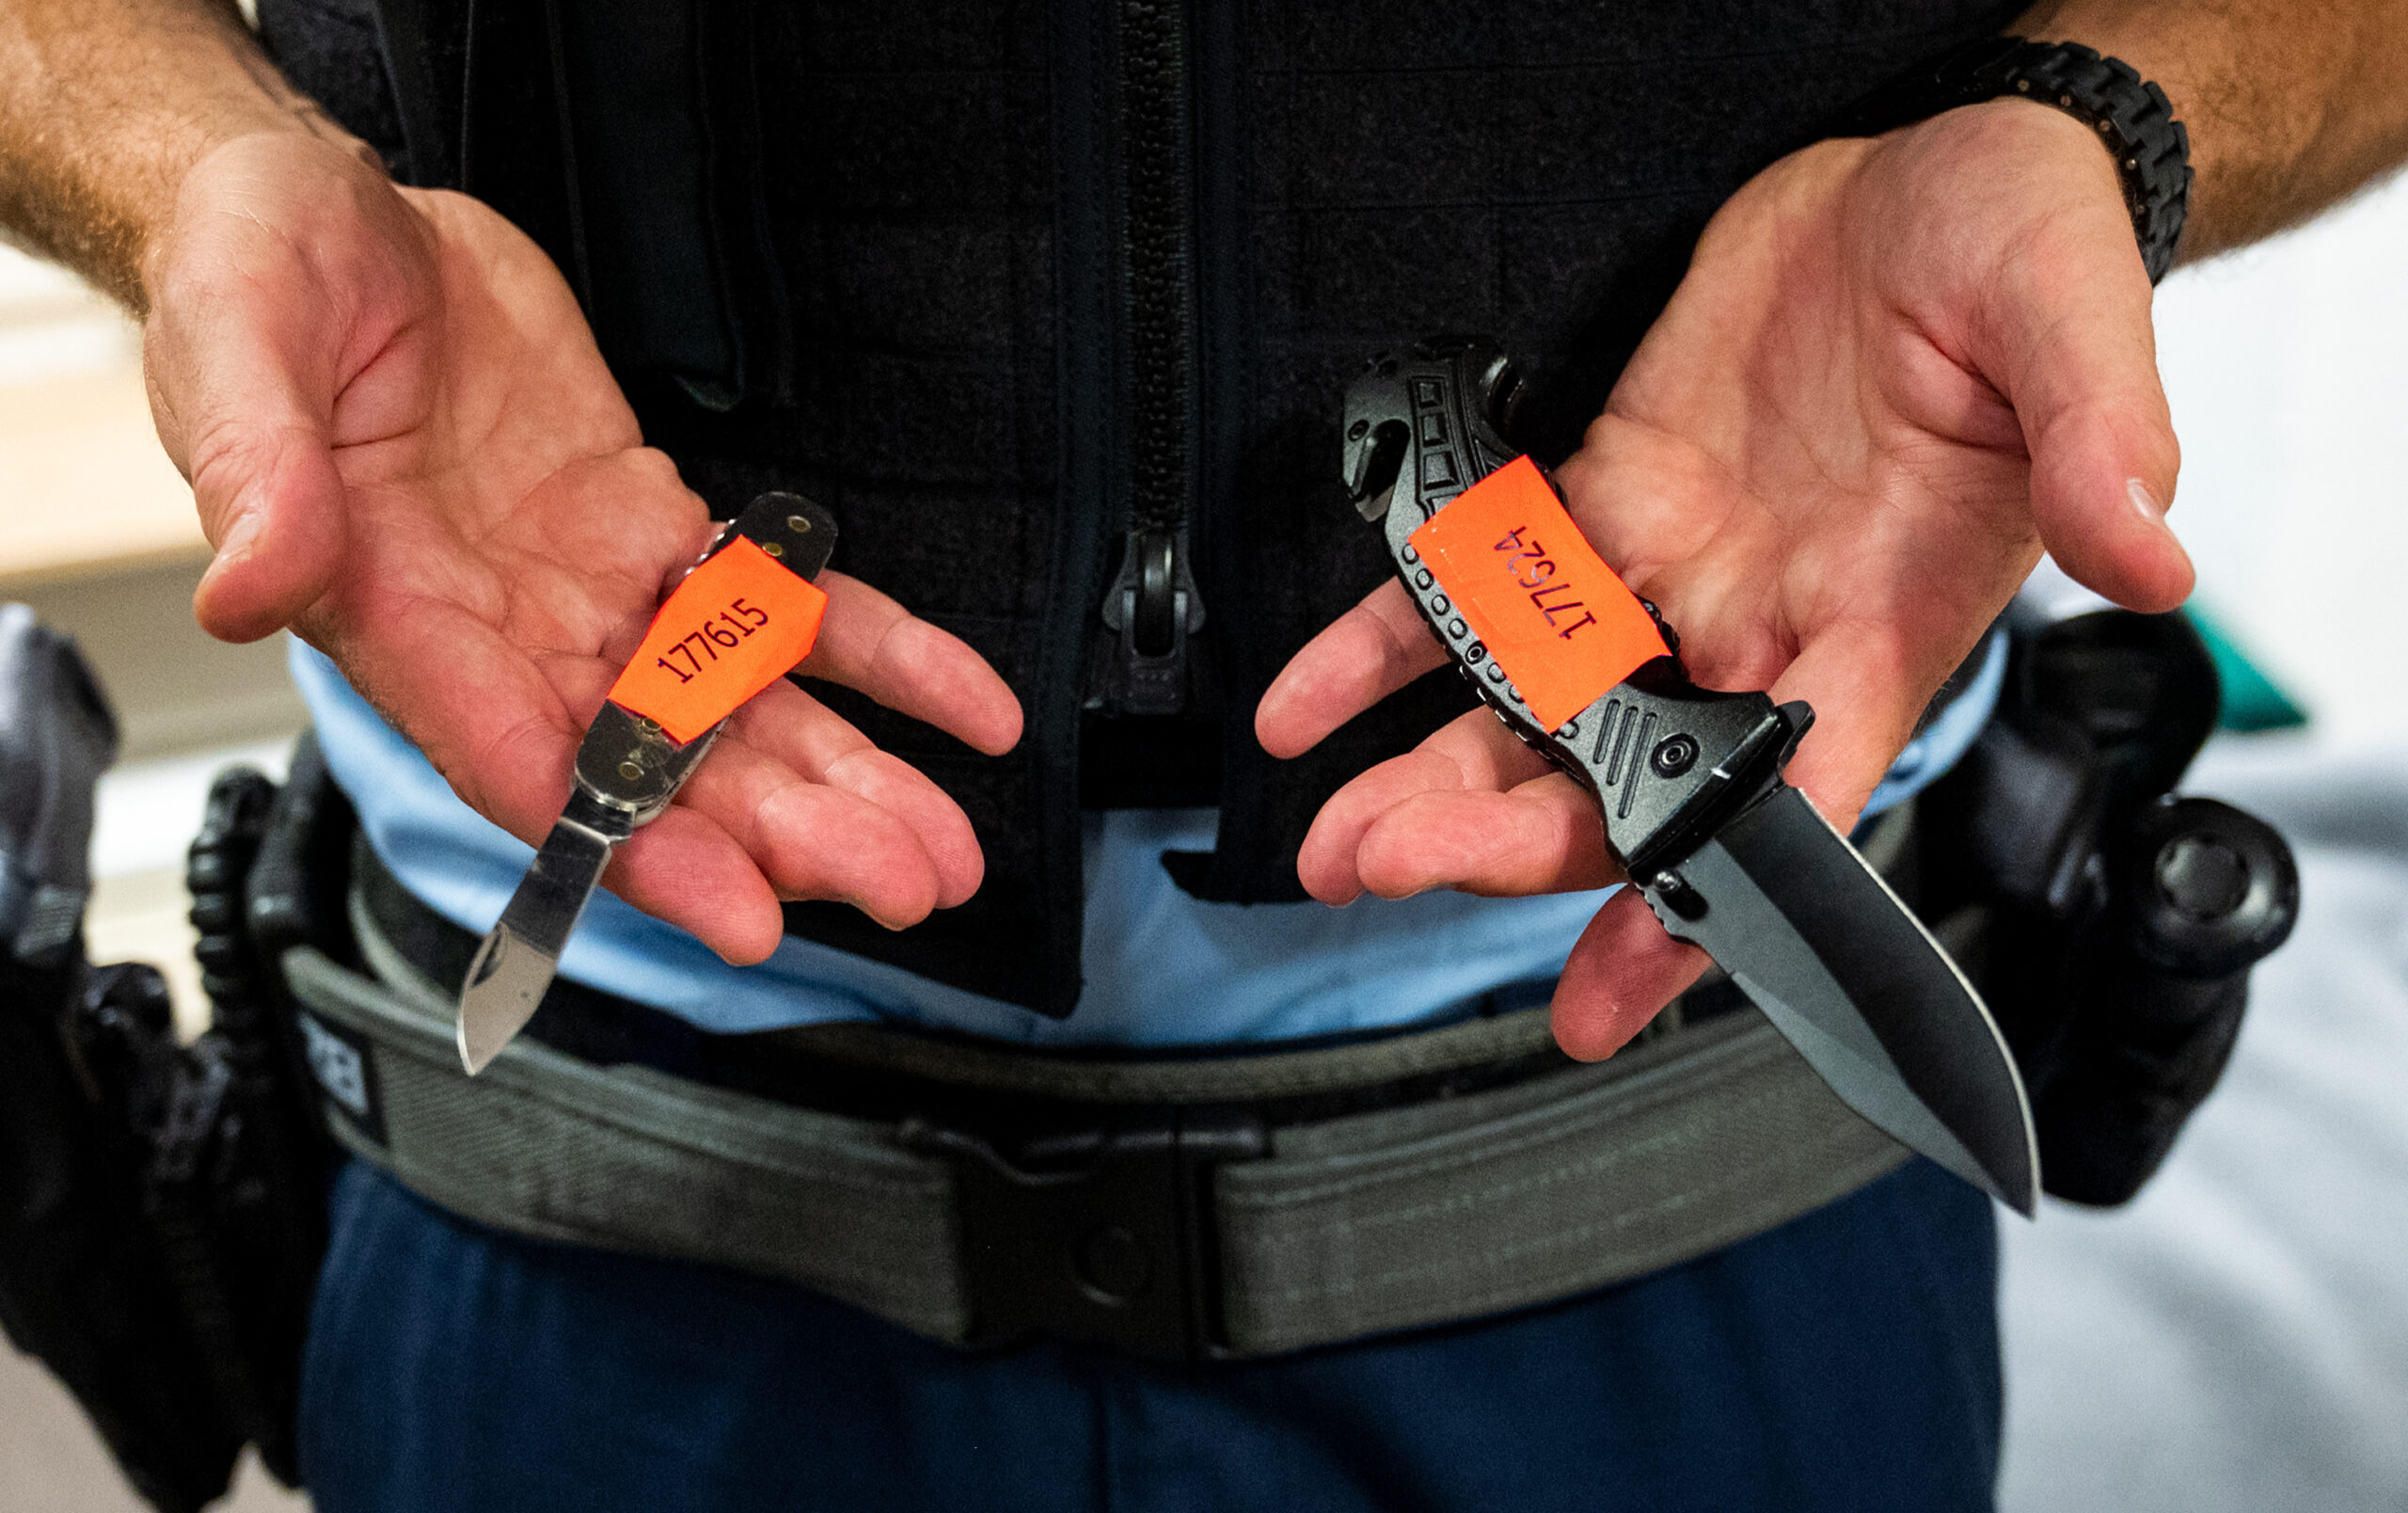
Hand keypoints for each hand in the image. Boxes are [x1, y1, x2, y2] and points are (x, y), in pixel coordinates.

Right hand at [143, 131, 1021, 962]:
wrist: (331, 222)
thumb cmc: (253, 282)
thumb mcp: (237, 341)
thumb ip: (257, 474)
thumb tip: (246, 588)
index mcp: (400, 620)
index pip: (530, 768)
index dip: (639, 850)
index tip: (744, 912)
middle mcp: (508, 633)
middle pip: (663, 768)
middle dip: (788, 835)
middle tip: (904, 884)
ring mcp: (592, 589)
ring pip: (736, 710)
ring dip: (845, 779)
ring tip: (945, 840)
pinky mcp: (651, 527)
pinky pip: (779, 605)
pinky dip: (878, 655)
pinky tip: (963, 706)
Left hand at [1257, 100, 2192, 1058]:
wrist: (1938, 179)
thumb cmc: (2026, 255)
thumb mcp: (2073, 320)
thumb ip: (2097, 441)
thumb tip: (2153, 548)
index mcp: (1883, 622)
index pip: (1797, 796)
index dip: (1710, 894)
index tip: (1625, 977)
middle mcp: (1767, 624)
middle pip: (1629, 773)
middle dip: (1511, 835)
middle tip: (1398, 865)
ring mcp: (1675, 568)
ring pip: (1537, 707)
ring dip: (1434, 775)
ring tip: (1339, 842)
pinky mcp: (1605, 497)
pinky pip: (1481, 589)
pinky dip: (1387, 644)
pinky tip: (1310, 701)